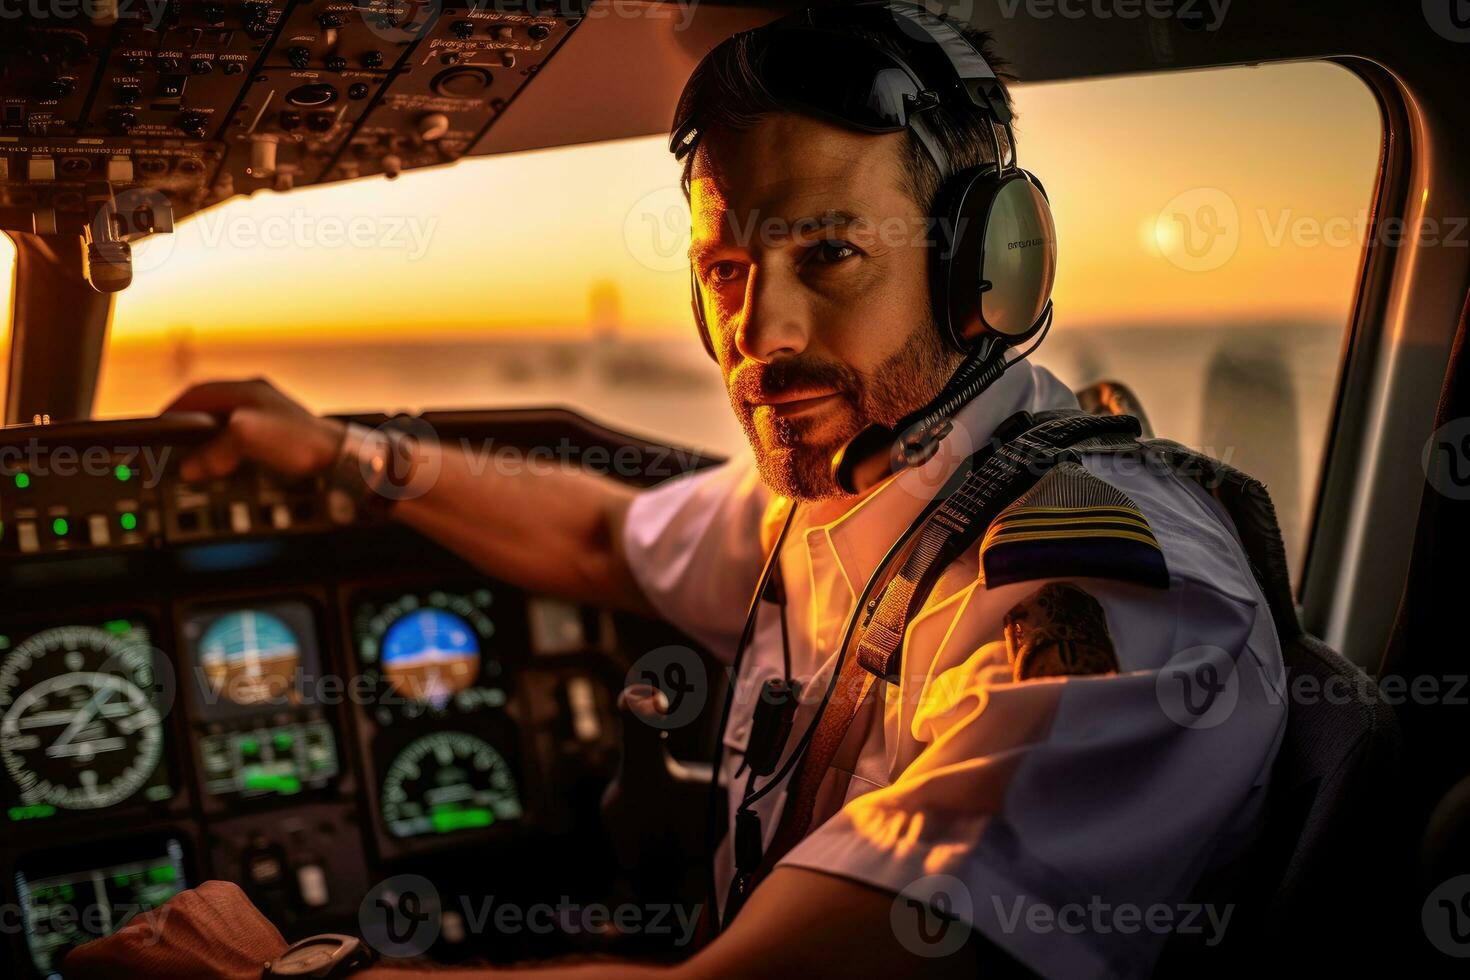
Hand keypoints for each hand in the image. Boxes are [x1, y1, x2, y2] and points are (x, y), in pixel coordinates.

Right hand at [61, 880, 288, 979]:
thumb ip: (121, 979)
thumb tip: (106, 976)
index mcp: (128, 949)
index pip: (80, 957)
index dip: (88, 972)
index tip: (96, 977)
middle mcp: (155, 916)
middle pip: (127, 936)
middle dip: (139, 955)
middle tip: (162, 974)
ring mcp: (189, 899)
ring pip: (164, 918)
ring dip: (171, 936)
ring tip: (196, 960)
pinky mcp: (220, 890)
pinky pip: (198, 903)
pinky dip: (200, 920)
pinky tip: (214, 942)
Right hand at [163, 378, 345, 481]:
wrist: (342, 457)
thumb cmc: (303, 441)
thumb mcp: (248, 437)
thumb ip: (215, 449)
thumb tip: (191, 467)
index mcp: (247, 389)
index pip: (198, 392)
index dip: (175, 408)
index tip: (160, 424)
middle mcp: (258, 396)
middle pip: (212, 407)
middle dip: (191, 425)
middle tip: (175, 444)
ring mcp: (270, 413)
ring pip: (228, 422)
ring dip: (211, 439)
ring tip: (198, 457)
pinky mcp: (281, 432)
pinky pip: (244, 436)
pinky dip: (229, 447)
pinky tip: (229, 461)